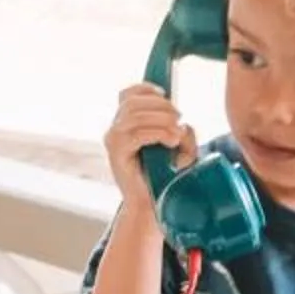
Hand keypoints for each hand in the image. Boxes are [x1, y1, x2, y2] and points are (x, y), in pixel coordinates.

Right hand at [105, 84, 194, 214]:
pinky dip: (158, 133)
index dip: (146, 88)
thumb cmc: (164, 175)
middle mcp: (114, 130)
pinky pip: (137, 134)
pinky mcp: (117, 154)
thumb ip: (180, 129)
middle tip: (179, 119)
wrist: (153, 205)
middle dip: (161, 106)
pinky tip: (171, 142)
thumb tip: (181, 123)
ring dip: (162, 120)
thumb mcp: (178, 146)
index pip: (127, 94)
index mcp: (125, 124)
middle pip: (133, 102)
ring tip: (176, 135)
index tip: (166, 94)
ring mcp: (113, 142)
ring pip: (135, 116)